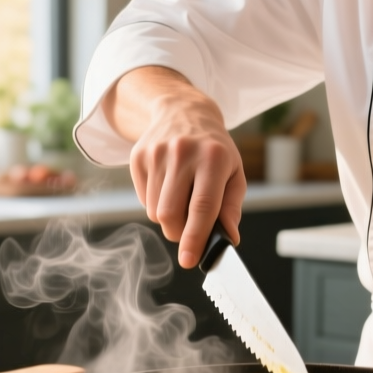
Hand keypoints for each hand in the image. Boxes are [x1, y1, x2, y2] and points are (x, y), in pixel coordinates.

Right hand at [104, 67, 245, 267]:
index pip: (202, 206)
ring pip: (155, 211)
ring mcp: (157, 154)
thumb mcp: (234, 172)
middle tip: (190, 231)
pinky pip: (144, 200)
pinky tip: (169, 187)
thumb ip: (231, 207)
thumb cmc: (214, 150)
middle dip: (180, 234)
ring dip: (169, 220)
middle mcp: (183, 153)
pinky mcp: (138, 157)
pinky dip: (157, 205)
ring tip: (182, 201)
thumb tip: (228, 238)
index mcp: (213, 158)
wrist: (182, 111)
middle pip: (171, 214)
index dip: (195, 237)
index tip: (190, 261)